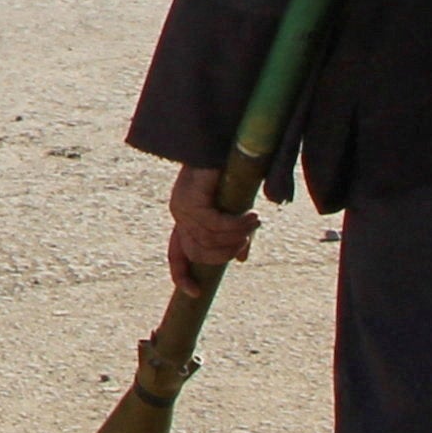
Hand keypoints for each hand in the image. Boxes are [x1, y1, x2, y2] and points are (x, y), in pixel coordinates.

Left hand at [166, 159, 256, 295]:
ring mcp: (183, 205)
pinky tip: (252, 216)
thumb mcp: (233, 208)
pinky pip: (216, 223)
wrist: (224, 139)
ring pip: (210, 239)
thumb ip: (233, 232)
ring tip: (254, 222)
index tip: (195, 293)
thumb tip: (240, 258)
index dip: (182, 276)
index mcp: (185, 218)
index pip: (176, 254)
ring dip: (237, 236)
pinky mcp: (193, 197)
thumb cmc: (231, 171)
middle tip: (246, 240)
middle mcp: (180, 213)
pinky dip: (238, 224)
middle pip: (198, 254)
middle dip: (224, 253)